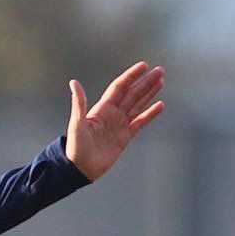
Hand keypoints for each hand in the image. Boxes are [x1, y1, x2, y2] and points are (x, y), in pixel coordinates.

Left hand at [65, 61, 164, 181]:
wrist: (80, 170)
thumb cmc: (75, 147)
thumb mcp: (76, 124)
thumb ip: (79, 103)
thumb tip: (73, 82)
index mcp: (102, 109)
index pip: (120, 87)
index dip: (131, 76)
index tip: (144, 66)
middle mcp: (112, 114)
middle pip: (132, 94)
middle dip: (145, 82)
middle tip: (160, 70)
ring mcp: (119, 125)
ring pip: (138, 105)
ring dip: (149, 93)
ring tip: (161, 81)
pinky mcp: (125, 137)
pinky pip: (140, 122)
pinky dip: (150, 114)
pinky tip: (160, 105)